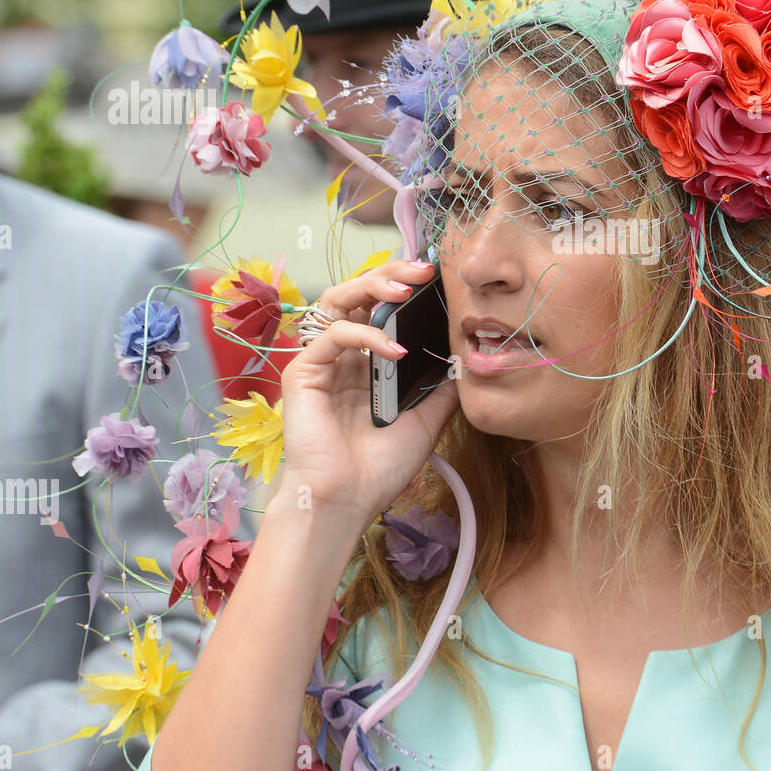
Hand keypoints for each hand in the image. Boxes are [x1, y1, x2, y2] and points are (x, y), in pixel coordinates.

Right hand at [275, 259, 459, 544]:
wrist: (345, 502)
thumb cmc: (378, 468)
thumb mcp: (425, 420)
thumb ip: (442, 387)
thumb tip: (467, 357)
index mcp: (368, 362)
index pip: (382, 307)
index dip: (405, 286)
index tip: (439, 275)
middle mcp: (342, 355)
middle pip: (358, 292)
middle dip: (391, 272)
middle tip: (425, 268)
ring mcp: (321, 361)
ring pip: (336, 300)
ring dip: (371, 285)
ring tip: (405, 287)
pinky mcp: (302, 372)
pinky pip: (332, 336)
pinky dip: (365, 334)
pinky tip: (393, 350)